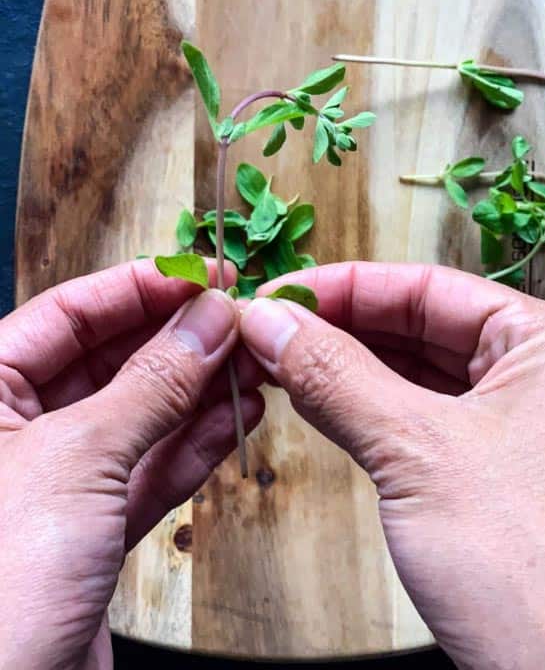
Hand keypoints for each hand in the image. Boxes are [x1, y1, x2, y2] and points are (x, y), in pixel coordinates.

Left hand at [0, 260, 265, 669]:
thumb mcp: (77, 461)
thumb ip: (151, 385)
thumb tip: (206, 322)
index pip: (67, 313)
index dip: (142, 289)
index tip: (207, 278)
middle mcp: (9, 431)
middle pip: (107, 359)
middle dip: (179, 340)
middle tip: (242, 321)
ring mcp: (52, 483)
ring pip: (138, 415)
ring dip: (200, 391)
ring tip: (255, 364)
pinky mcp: (87, 531)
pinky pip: (150, 469)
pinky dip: (197, 445)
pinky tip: (239, 417)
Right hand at [239, 263, 544, 668]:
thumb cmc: (537, 583)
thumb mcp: (415, 457)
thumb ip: (337, 378)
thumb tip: (274, 319)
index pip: (436, 286)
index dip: (347, 287)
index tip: (282, 293)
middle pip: (443, 324)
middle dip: (355, 326)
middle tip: (277, 332)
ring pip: (451, 372)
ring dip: (374, 368)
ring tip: (296, 370)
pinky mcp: (543, 473)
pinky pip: (465, 419)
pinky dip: (404, 413)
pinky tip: (350, 413)